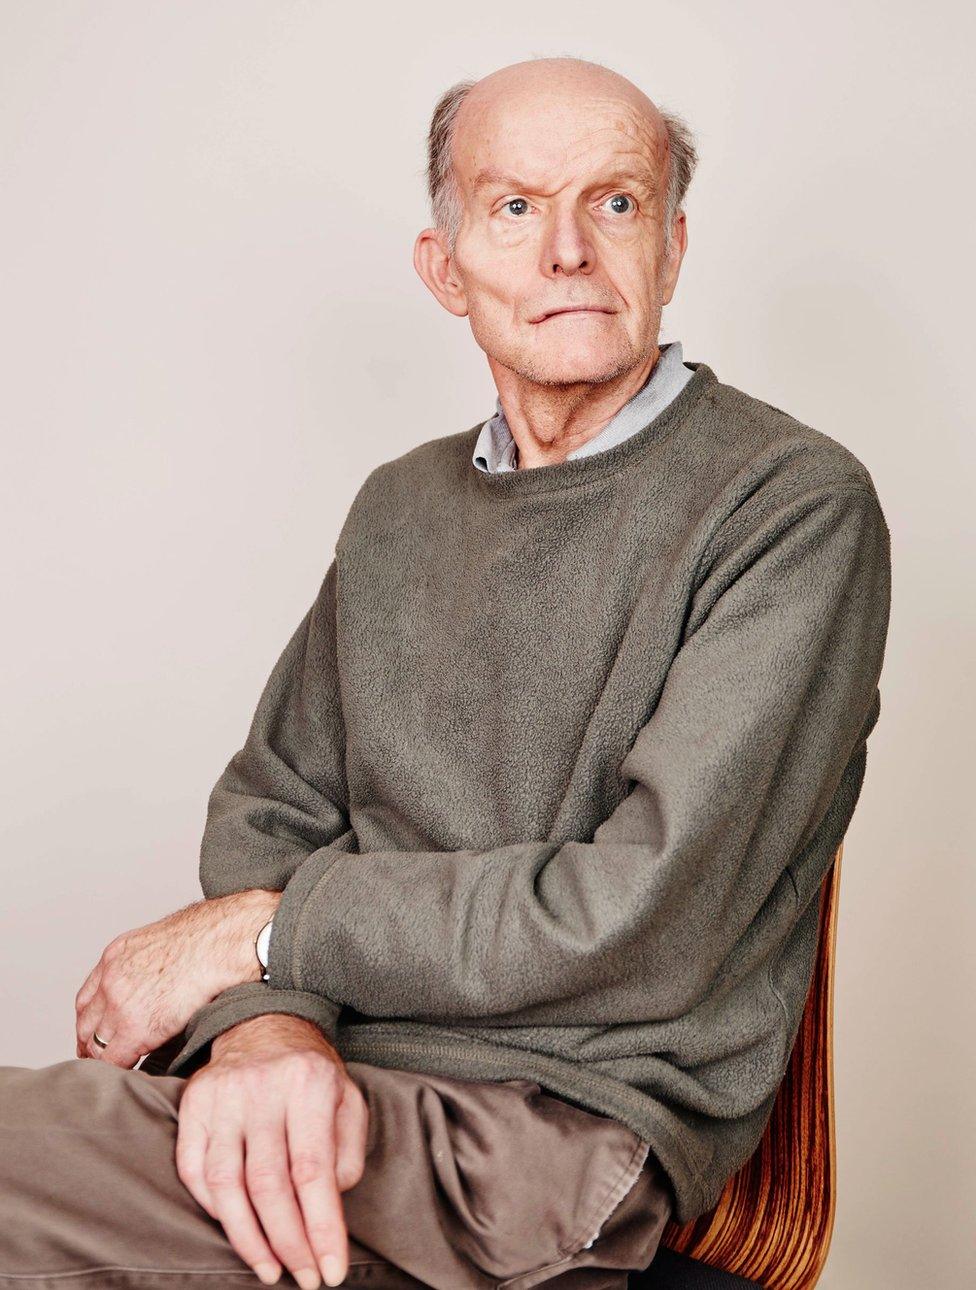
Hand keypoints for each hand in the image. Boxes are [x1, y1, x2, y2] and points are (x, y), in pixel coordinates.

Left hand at [74, 888, 280, 1067]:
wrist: (219, 944)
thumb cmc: (208, 938)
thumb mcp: (163, 941)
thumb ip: (148, 963)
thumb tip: (158, 980)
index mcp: (116, 956)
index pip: (88, 997)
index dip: (90, 1019)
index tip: (94, 1033)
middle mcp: (110, 979)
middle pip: (86, 1022)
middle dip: (90, 1041)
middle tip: (99, 1057)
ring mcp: (119, 1005)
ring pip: (97, 1044)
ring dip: (106, 1056)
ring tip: (119, 1067)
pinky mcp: (135, 1029)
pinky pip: (114, 1060)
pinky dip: (120, 1068)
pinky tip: (130, 1072)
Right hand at [175, 1014, 367, 1288]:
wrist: (264, 1023)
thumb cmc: (312, 1072)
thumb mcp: (347, 1097)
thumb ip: (346, 1151)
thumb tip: (329, 1203)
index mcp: (307, 1082)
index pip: (312, 1170)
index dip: (322, 1226)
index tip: (331, 1270)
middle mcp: (261, 1087)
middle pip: (269, 1184)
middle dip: (289, 1241)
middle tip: (304, 1277)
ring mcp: (221, 1095)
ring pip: (226, 1183)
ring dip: (248, 1237)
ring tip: (270, 1268)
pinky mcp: (193, 1104)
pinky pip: (194, 1169)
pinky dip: (213, 1208)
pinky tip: (237, 1230)